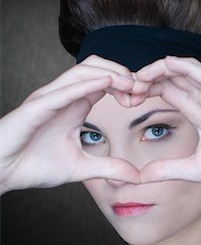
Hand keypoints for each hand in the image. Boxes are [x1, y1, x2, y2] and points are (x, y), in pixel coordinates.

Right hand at [0, 56, 139, 193]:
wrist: (3, 172)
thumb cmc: (35, 165)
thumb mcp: (82, 168)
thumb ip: (109, 168)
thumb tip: (137, 176)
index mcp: (75, 106)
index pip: (104, 82)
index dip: (125, 85)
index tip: (143, 99)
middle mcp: (64, 96)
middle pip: (97, 67)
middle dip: (122, 73)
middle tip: (142, 88)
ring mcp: (50, 98)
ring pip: (82, 70)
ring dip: (110, 73)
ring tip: (130, 85)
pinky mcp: (38, 106)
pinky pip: (65, 89)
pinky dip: (87, 83)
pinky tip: (107, 82)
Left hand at [134, 56, 200, 199]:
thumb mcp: (193, 169)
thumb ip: (168, 169)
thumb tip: (141, 177)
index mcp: (198, 112)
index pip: (167, 91)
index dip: (145, 91)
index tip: (126, 100)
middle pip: (169, 78)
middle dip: (145, 79)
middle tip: (125, 89)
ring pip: (182, 70)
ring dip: (157, 70)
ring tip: (137, 79)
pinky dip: (182, 65)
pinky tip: (164, 65)